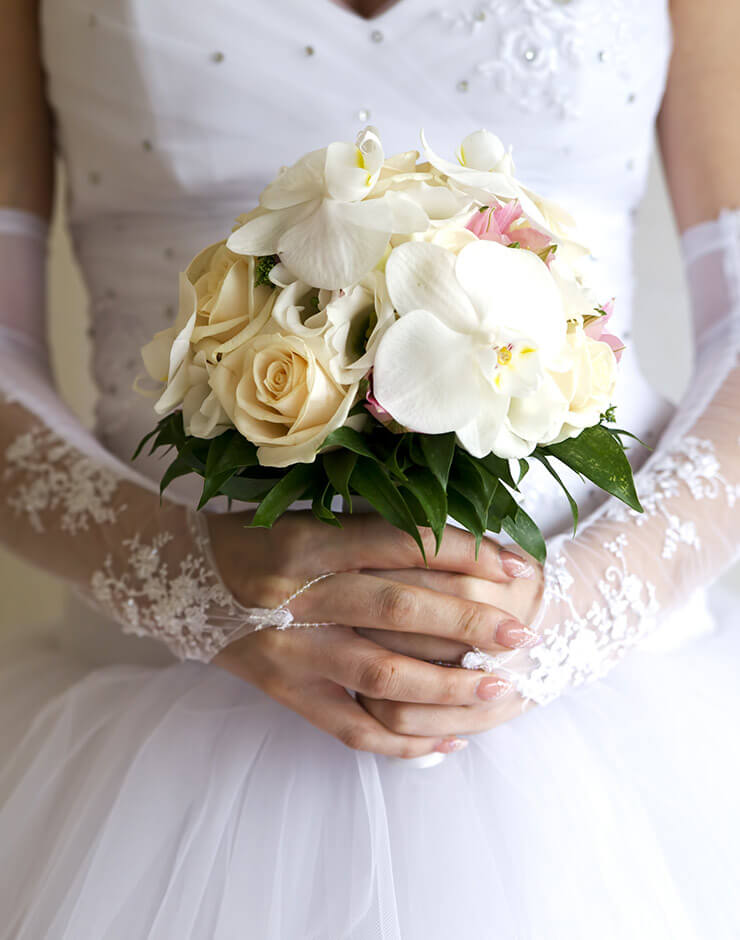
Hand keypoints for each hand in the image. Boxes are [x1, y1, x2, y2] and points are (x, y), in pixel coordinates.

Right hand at [207, 511, 540, 758]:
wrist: (176, 577)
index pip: (402, 543)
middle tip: (521, 633)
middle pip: (399, 610)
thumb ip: (372, 532)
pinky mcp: (284, 692)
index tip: (516, 565)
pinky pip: (348, 728)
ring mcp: (290, 651)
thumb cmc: (256, 537)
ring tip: (498, 688)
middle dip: (468, 623)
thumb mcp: (308, 519)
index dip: (465, 553)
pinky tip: (447, 743)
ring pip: (381, 676)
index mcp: (309, 540)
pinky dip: (401, 742)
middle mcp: (299, 595)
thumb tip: (457, 549)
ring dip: (446, 686)